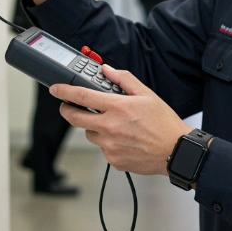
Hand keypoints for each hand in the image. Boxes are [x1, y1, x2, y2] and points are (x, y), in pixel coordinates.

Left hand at [51, 66, 190, 175]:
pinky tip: (124, 138)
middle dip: (67, 110)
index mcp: (117, 107)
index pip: (82, 96)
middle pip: (75, 118)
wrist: (175, 151)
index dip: (64, 91)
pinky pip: (102, 148)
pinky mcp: (113, 160)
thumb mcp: (146, 94)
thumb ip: (124, 80)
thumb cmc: (163, 123)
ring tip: (113, 124)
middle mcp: (110, 127)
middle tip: (69, 106)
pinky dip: (107, 142)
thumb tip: (107, 71)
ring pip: (89, 133)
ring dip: (94, 126)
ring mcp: (110, 146)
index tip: (56, 89)